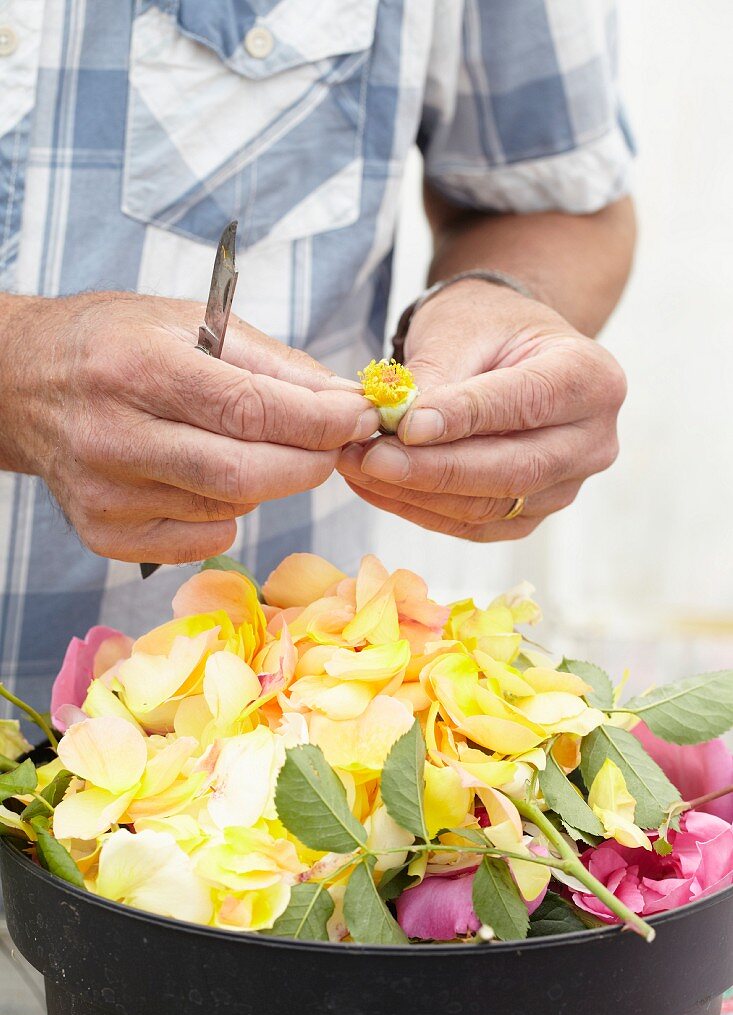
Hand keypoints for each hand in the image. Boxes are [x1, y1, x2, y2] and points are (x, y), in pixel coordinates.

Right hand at [2, 292, 376, 562]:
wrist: (27, 384)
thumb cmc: (120, 344)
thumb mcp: (194, 324)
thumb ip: (276, 365)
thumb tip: (346, 403)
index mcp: (139, 368)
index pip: (250, 410)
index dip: (319, 422)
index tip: (362, 417)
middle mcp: (115, 436)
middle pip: (245, 475)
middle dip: (309, 463)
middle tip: (335, 445)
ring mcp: (107, 494)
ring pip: (229, 509)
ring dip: (267, 482)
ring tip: (257, 447)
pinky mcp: (105, 533)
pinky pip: (202, 538)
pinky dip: (228, 512)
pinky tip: (211, 478)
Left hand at [338, 280, 625, 540]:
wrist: (506, 351)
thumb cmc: (486, 328)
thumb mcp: (461, 329)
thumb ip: (436, 378)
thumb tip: (398, 428)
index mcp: (592, 379)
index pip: (527, 403)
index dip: (465, 418)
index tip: (407, 425)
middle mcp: (592, 441)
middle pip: (514, 470)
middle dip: (434, 469)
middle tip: (369, 458)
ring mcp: (566, 487)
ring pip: (490, 506)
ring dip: (416, 494)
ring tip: (357, 466)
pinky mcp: (530, 515)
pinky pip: (473, 525)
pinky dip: (418, 509)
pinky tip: (375, 487)